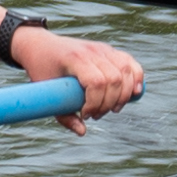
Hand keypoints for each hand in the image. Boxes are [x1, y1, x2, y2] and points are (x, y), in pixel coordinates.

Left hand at [10, 28, 149, 121]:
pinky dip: (136, 77)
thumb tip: (83, 132)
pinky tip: (135, 92)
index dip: (95, 103)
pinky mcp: (108, 50)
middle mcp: (91, 51)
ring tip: (114, 108)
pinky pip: (129, 62)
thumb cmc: (41, 70)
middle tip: (97, 115)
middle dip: (109, 103)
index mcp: (74, 59)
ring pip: (126, 70)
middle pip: (114, 79)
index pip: (96, 82)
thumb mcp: (46, 94)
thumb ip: (64, 116)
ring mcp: (102, 48)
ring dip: (124, 94)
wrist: (40, 45)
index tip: (85, 114)